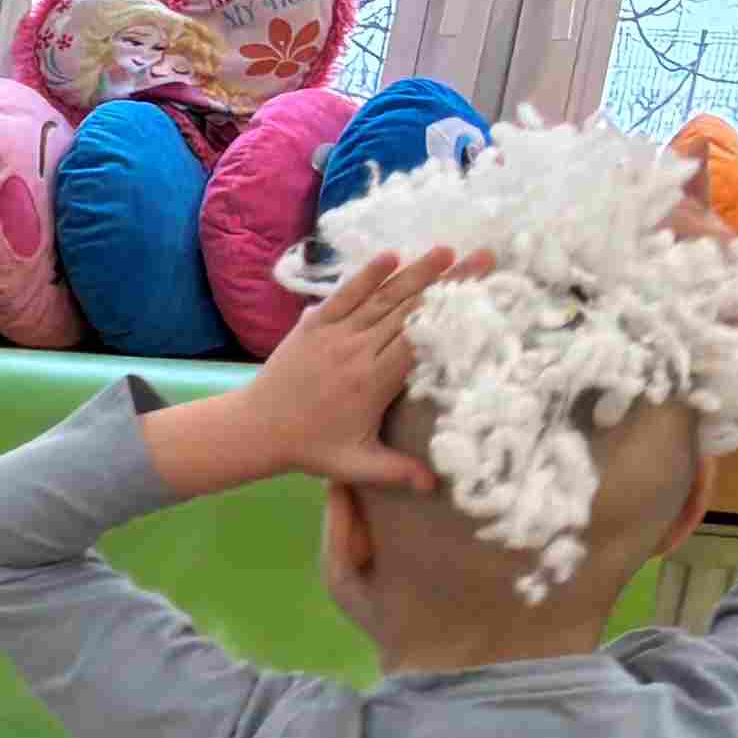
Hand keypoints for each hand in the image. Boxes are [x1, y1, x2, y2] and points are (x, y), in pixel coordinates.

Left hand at [248, 252, 463, 491]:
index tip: (482, 296)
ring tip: (448, 251)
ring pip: (381, 298)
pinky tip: (391, 256)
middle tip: (483, 258)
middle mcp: (357, 352)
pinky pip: (343, 295)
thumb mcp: (355, 465)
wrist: (254, 429)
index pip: (420, 340)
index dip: (451, 315)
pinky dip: (365, 276)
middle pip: (409, 311)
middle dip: (448, 283)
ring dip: (416, 273)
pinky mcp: (313, 326)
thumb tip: (437, 486)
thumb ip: (396, 471)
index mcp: (373, 382)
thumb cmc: (309, 448)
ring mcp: (334, 335)